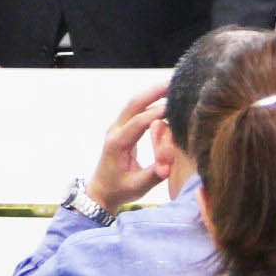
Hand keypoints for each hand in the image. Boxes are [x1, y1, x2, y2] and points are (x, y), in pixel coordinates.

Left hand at [86, 81, 168, 209]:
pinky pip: (135, 110)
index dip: (155, 114)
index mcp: (117, 144)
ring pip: (134, 104)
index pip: (137, 123)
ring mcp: (117, 128)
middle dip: (152, 93)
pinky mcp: (122, 128)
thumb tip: (169, 165)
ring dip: (151, 93)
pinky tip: (163, 97)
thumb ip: (154, 174)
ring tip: (171, 85)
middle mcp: (115, 131)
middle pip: (133, 105)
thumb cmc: (120, 190)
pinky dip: (149, 101)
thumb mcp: (138, 186)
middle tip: (172, 83)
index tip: (174, 107)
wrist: (101, 191)